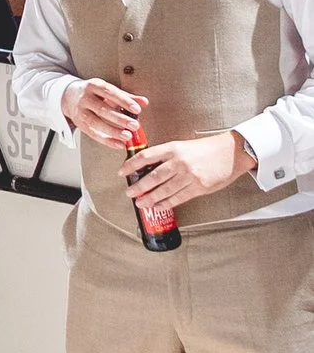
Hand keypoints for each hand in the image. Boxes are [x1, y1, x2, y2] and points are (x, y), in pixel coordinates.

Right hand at [63, 76, 149, 146]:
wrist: (69, 96)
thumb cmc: (93, 93)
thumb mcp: (108, 90)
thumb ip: (127, 96)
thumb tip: (144, 102)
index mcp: (93, 86)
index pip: (109, 93)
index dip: (123, 101)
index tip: (137, 109)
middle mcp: (85, 98)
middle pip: (102, 109)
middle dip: (120, 119)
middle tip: (135, 125)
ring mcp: (80, 112)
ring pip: (96, 123)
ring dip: (113, 131)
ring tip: (127, 136)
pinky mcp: (79, 124)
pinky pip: (93, 134)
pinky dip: (107, 141)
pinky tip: (119, 144)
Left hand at [128, 130, 249, 222]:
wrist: (231, 152)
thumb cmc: (206, 149)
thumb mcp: (183, 146)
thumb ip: (167, 156)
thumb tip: (148, 169)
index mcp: (173, 148)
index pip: (146, 156)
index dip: (131, 165)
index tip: (122, 172)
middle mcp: (179, 161)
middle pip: (153, 176)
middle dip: (139, 186)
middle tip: (129, 192)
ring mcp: (189, 176)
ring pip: (164, 190)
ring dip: (150, 198)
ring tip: (140, 202)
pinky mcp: (199, 187)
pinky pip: (178, 198)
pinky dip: (166, 204)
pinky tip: (158, 206)